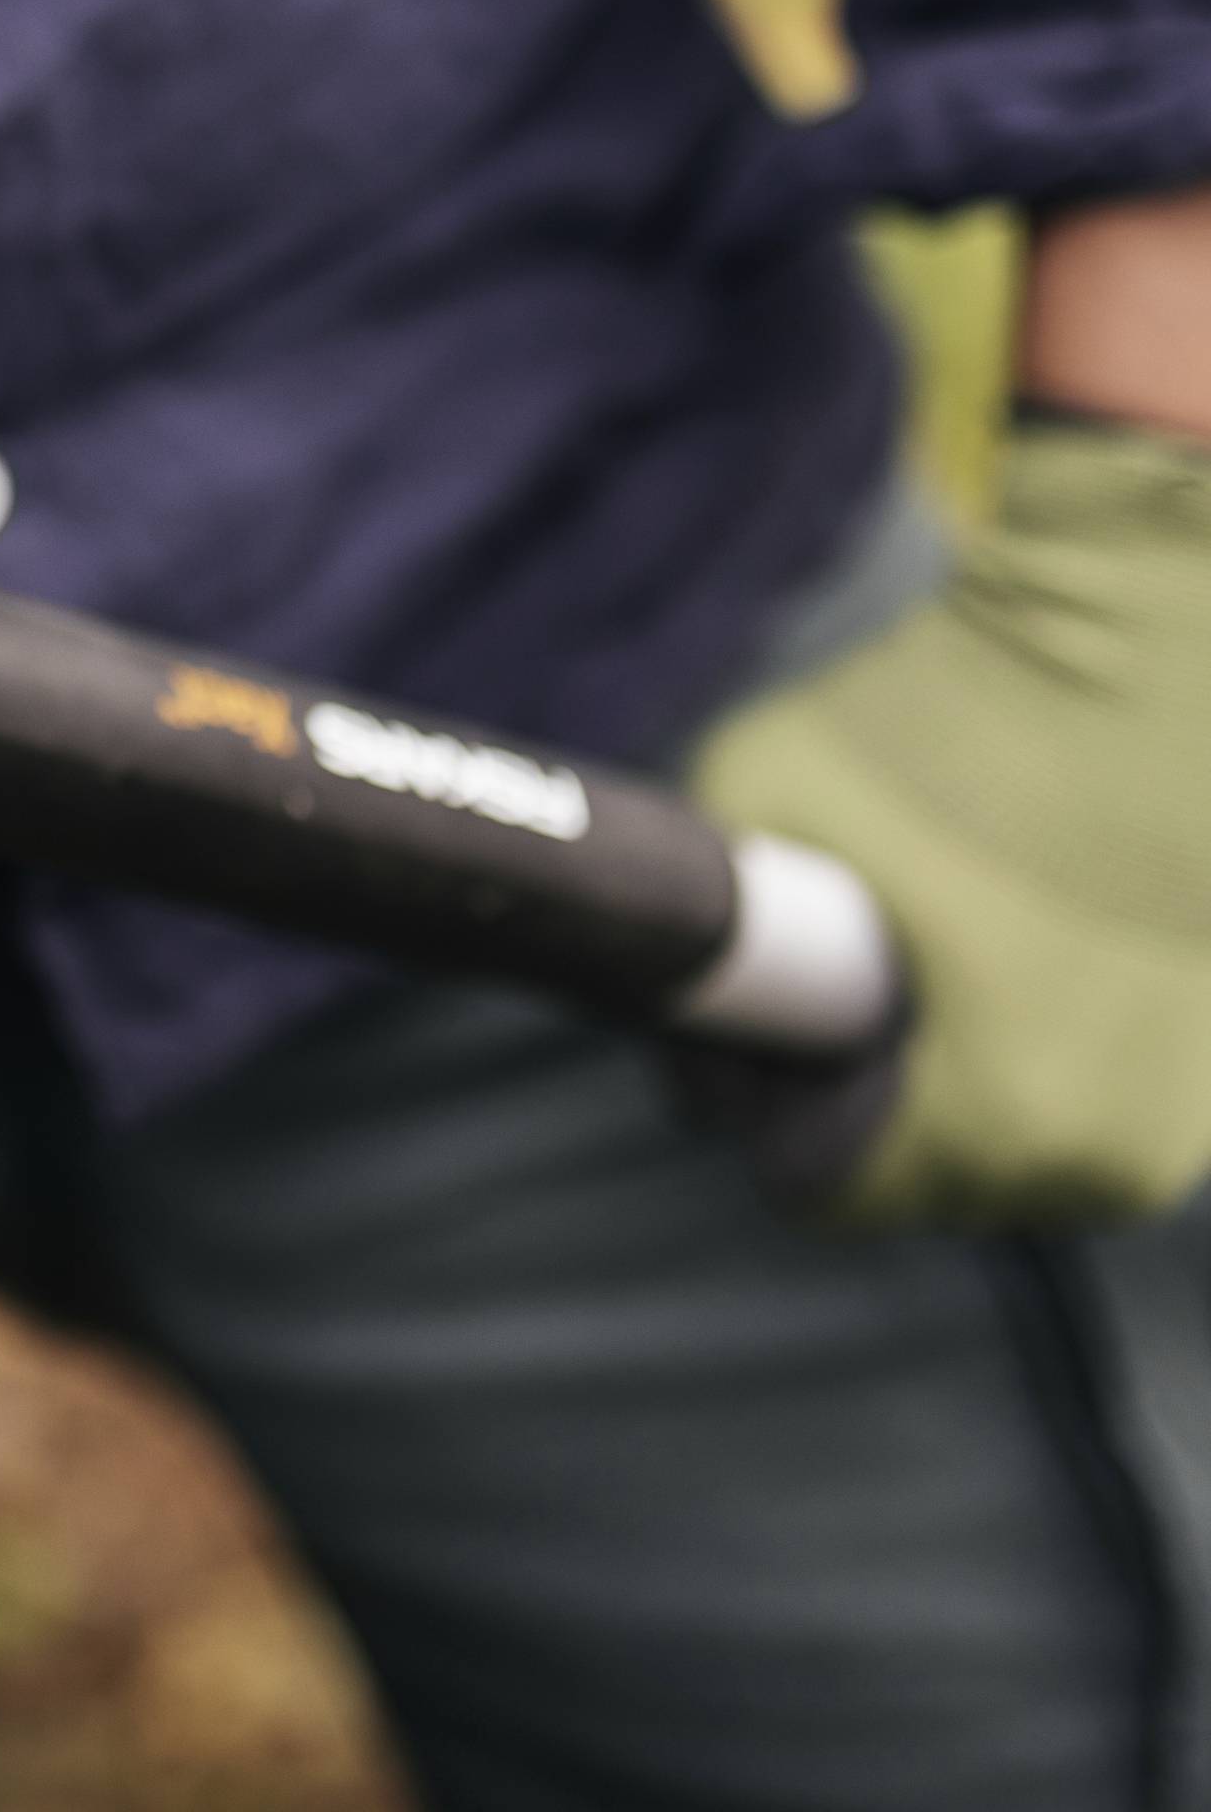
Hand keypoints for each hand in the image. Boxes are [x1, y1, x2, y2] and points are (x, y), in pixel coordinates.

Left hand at [692, 417, 1210, 1224]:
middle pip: (919, 1176)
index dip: (748, 1092)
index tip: (741, 1010)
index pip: (818, 1184)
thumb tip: (658, 948)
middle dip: (849, 1085)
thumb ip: (704, 900)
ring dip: (944, 1070)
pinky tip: (1004, 938)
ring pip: (1009, 1142)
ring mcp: (1191, 1118)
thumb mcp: (758, 788)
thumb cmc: (957, 713)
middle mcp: (1113, 1159)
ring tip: (918, 942)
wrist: (1157, 631)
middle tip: (814, 968)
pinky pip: (1091, 1087)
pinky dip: (1034, 1036)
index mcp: (1001, 1125)